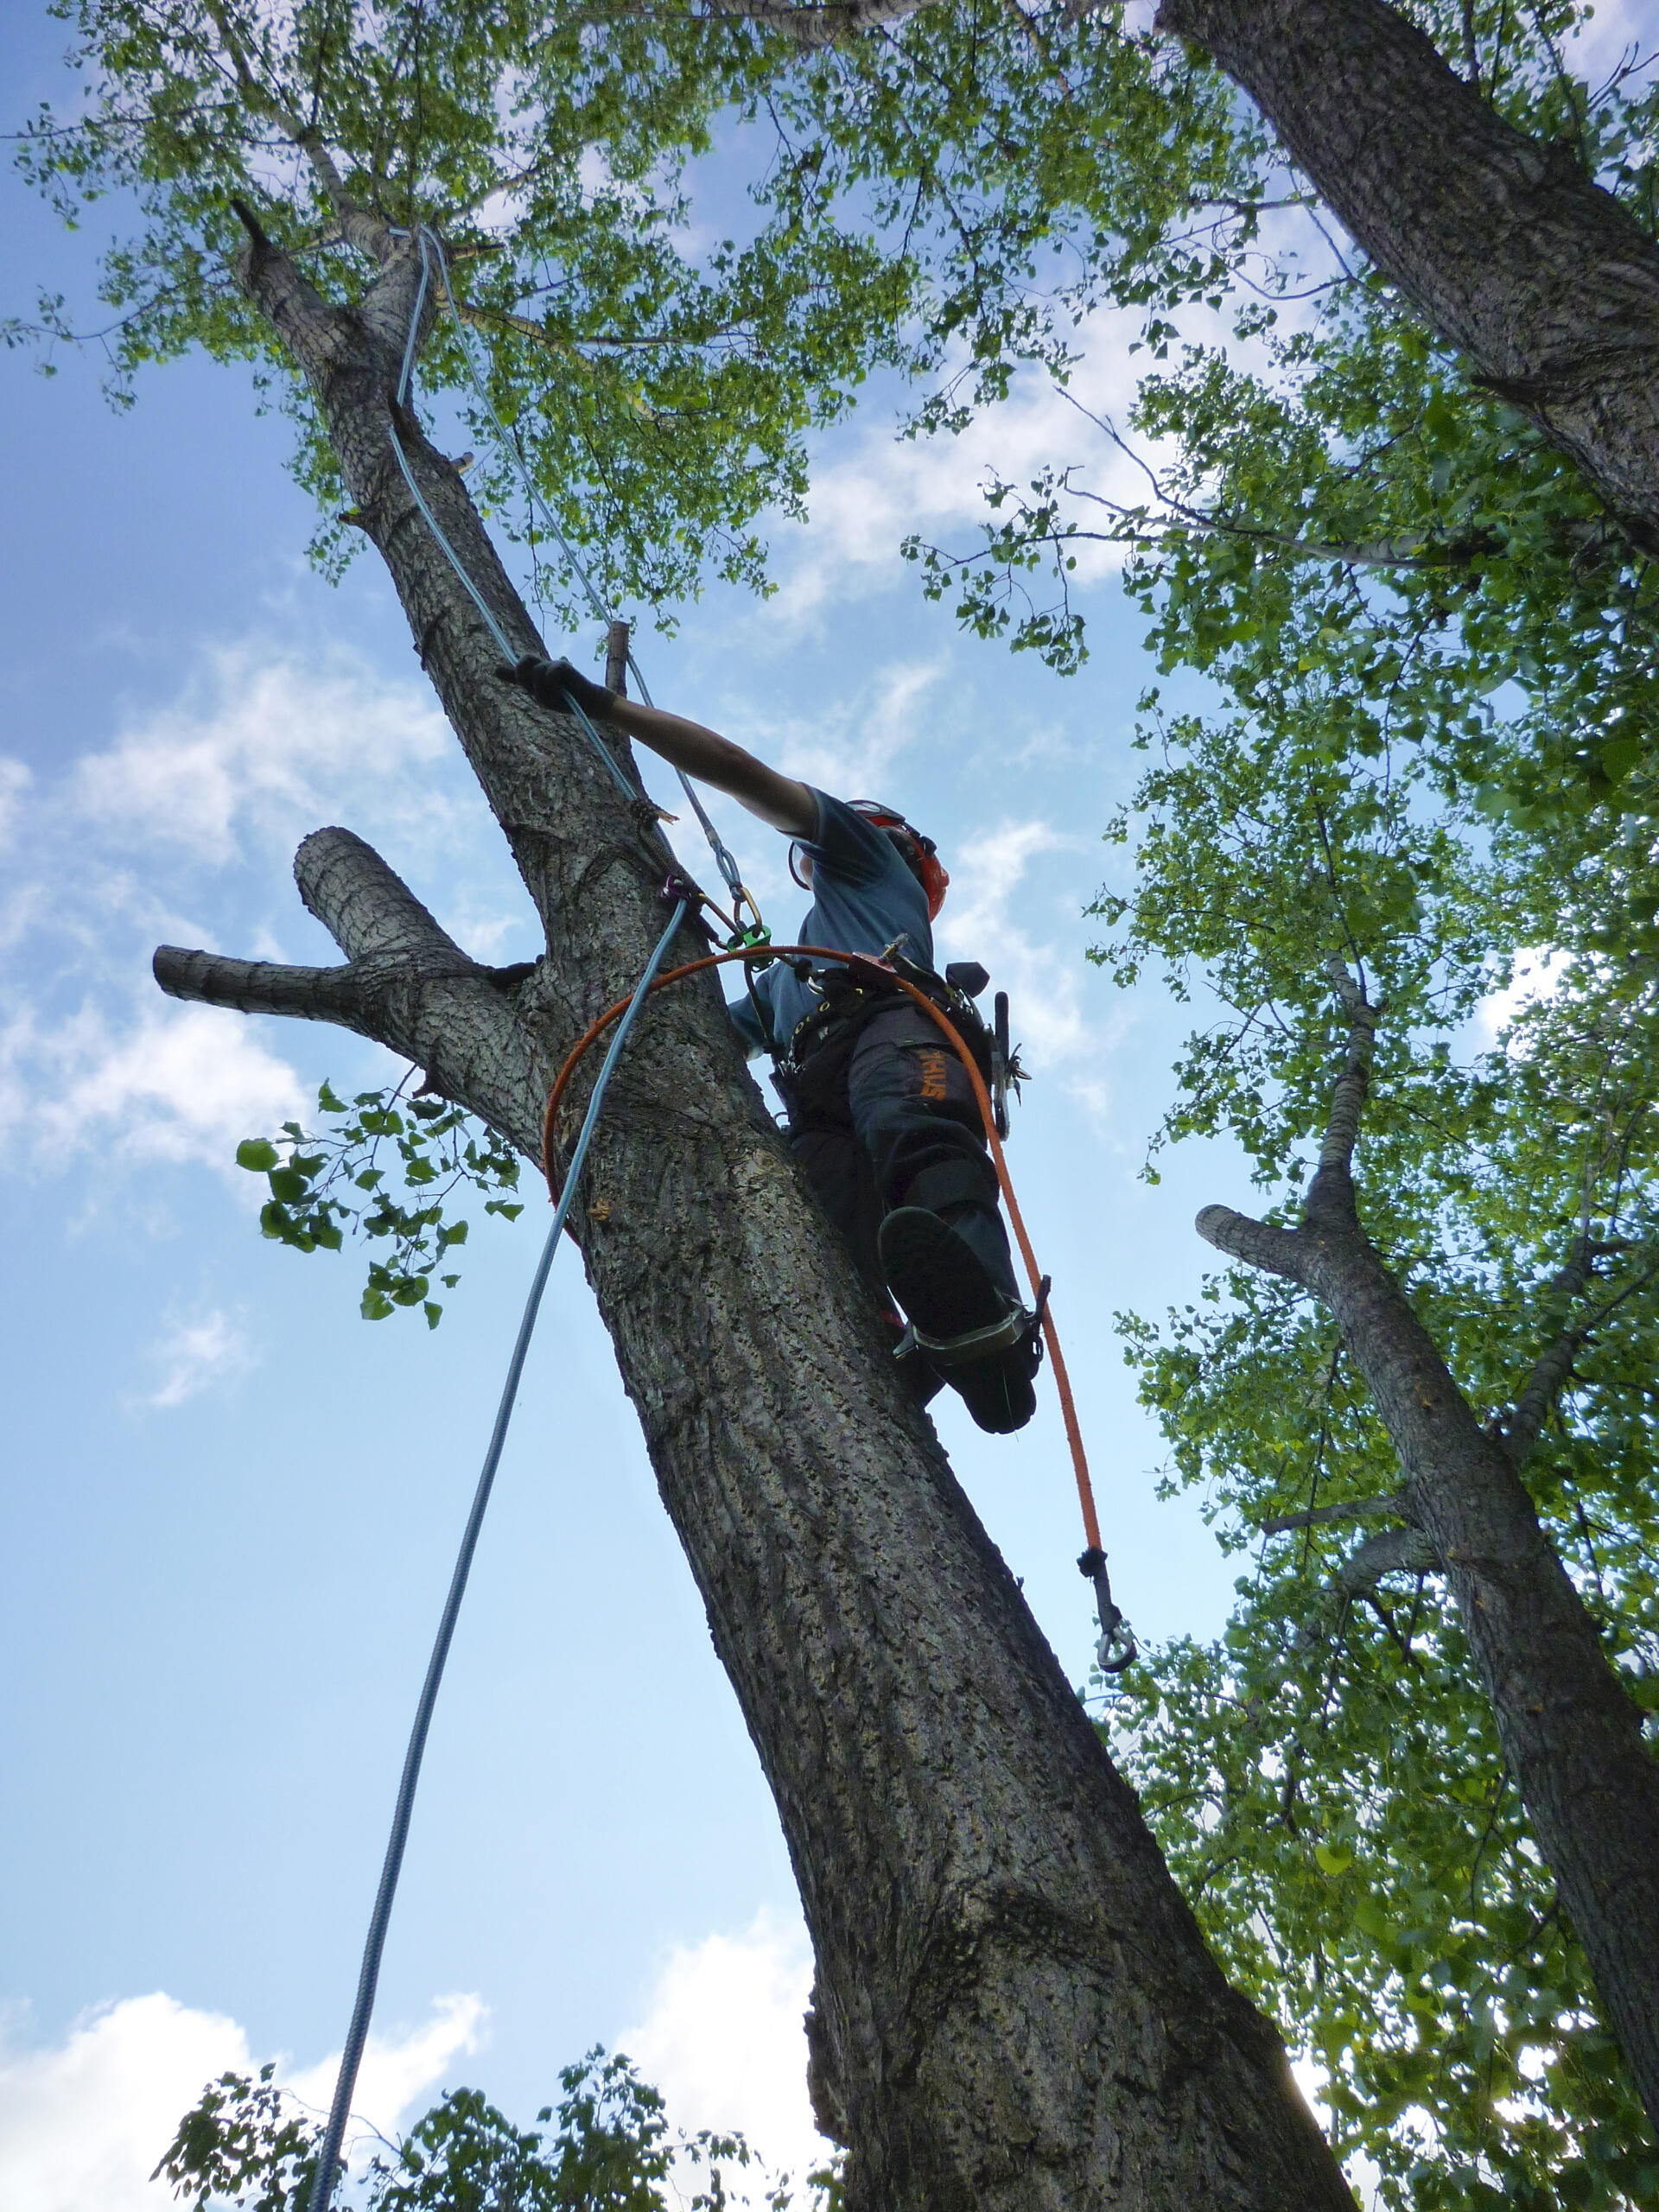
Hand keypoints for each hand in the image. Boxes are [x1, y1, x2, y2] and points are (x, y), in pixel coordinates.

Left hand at [495, 654, 614, 719]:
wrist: (589, 703)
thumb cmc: (568, 702)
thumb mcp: (546, 699)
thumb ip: (530, 688)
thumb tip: (518, 684)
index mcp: (539, 677)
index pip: (521, 671)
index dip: (508, 672)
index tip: (495, 672)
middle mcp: (545, 667)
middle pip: (525, 659)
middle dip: (521, 672)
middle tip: (527, 686)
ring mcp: (554, 664)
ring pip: (536, 672)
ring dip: (541, 690)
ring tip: (553, 698)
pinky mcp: (563, 665)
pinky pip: (548, 674)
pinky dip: (551, 687)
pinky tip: (561, 693)